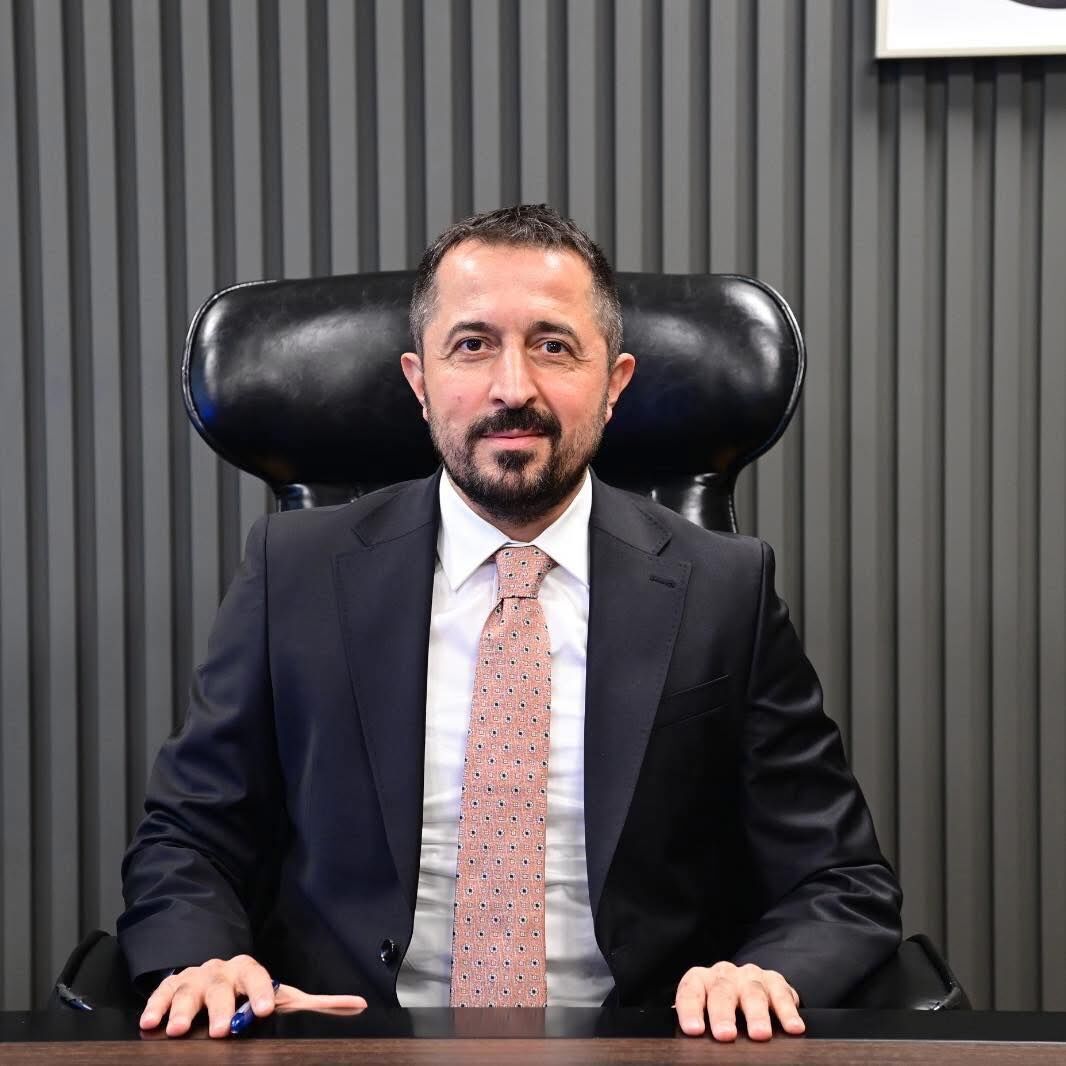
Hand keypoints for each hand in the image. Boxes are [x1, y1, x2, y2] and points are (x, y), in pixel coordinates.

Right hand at [139, 955, 367, 1037]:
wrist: (212, 973)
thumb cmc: (253, 992)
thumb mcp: (284, 995)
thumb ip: (319, 1004)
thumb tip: (360, 1006)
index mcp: (251, 970)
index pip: (259, 976)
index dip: (262, 992)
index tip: (265, 1009)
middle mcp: (223, 970)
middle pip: (224, 987)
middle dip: (222, 1008)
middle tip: (221, 1031)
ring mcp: (196, 977)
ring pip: (190, 990)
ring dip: (184, 1011)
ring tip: (178, 1031)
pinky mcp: (172, 987)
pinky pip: (162, 994)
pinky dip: (156, 1007)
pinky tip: (151, 1024)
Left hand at [673, 961, 804, 1040]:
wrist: (746, 986)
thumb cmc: (719, 1008)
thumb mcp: (704, 1013)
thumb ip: (697, 1024)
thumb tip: (687, 1047)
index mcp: (700, 980)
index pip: (690, 991)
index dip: (690, 1010)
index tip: (693, 1030)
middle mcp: (724, 975)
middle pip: (721, 991)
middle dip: (723, 1013)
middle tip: (725, 1035)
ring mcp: (750, 976)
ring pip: (752, 992)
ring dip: (757, 1014)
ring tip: (760, 1035)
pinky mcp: (775, 981)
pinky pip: (782, 994)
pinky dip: (788, 1012)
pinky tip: (793, 1028)